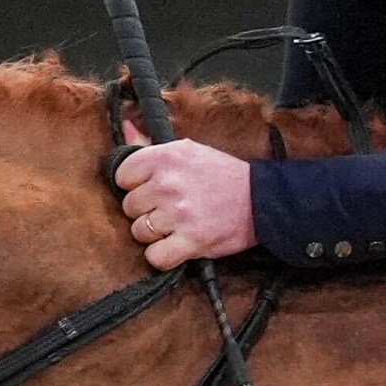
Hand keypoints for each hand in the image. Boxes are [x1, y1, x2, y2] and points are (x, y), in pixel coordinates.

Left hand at [116, 139, 256, 268]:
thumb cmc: (224, 175)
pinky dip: (163, 256)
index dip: (135, 185)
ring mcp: (178, 214)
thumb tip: (126, 128)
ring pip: (140, 232)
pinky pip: (156, 257)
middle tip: (169, 208)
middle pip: (130, 206)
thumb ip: (152, 146)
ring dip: (155, 234)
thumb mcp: (189, 150)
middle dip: (147, 210)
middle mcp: (169, 183)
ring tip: (176, 226)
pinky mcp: (191, 241)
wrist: (262, 200)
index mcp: (166, 157)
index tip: (151, 188)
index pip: (123, 176)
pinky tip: (176, 246)